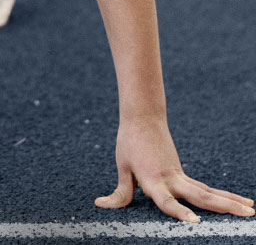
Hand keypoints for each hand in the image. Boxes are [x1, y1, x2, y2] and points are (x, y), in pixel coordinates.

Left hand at [95, 116, 254, 221]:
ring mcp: (180, 176)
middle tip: (245, 215)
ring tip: (251, 210)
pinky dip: (222, 195)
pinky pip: (205, 187)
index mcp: (153, 180)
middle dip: (223, 207)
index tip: (195, 222)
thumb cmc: (129, 144)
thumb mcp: (122, 167)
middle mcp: (171, 179)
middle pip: (201, 196)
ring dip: (230, 201)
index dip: (179, 212)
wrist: (142, 119)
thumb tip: (101, 204)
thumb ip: (120, 192)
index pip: (167, 201)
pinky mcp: (183, 174)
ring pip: (209, 191)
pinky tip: (237, 201)